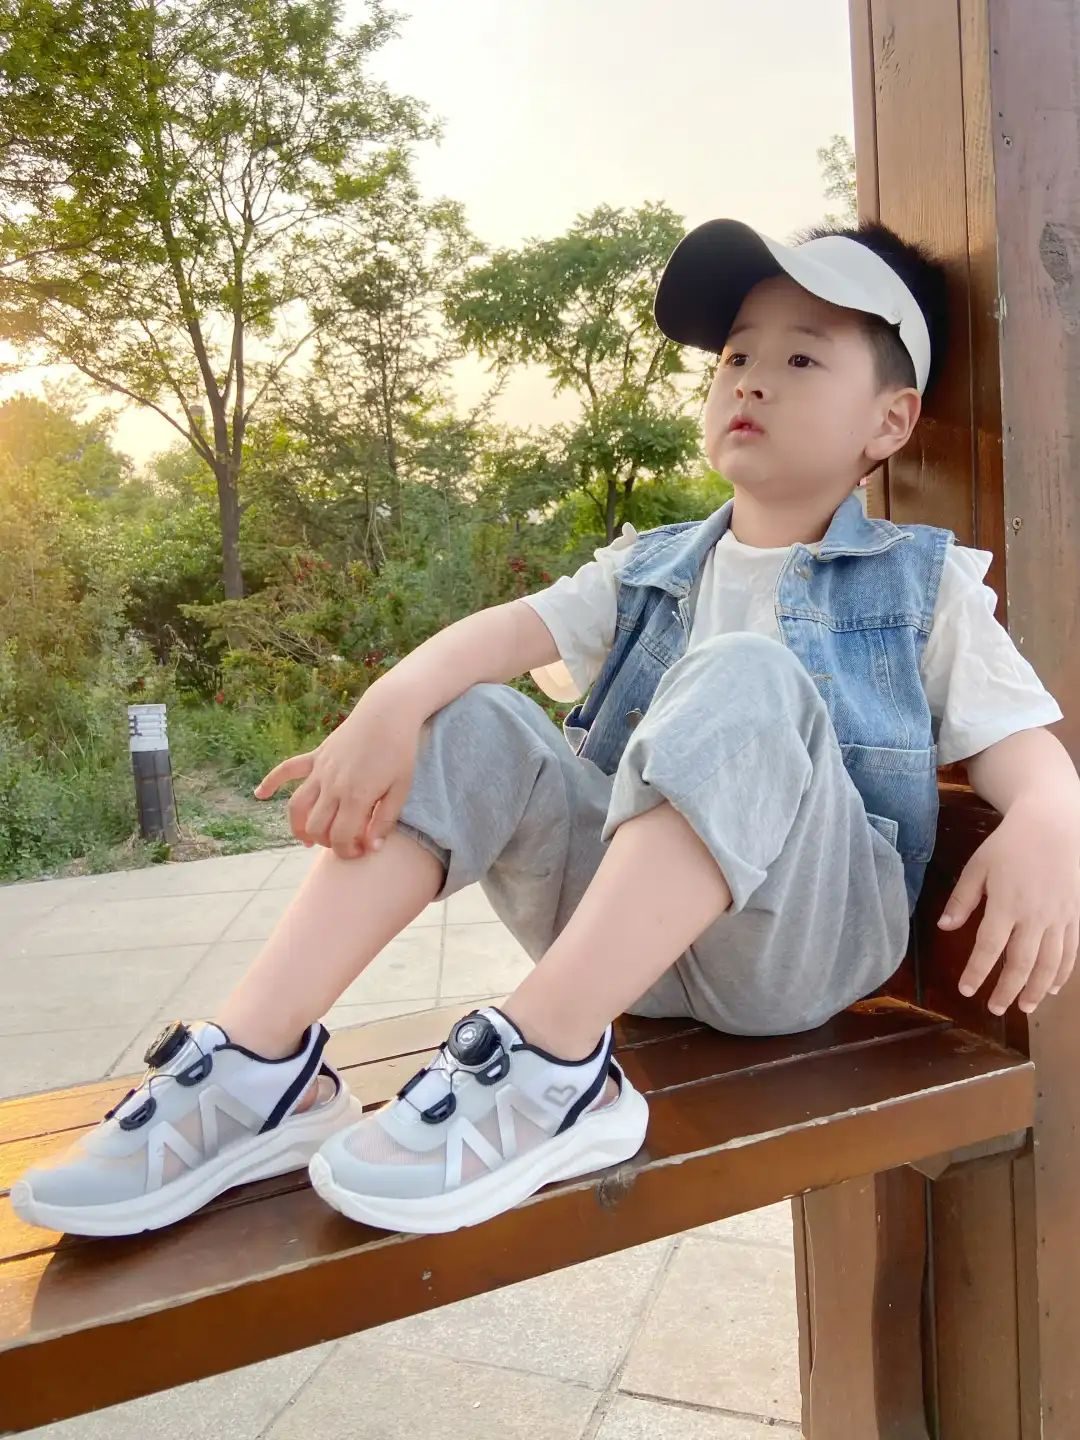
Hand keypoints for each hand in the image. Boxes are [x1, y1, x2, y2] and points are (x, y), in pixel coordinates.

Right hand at [254, 686, 421, 859]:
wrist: (388, 712)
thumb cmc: (400, 751)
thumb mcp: (401, 789)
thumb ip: (385, 820)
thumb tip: (372, 848)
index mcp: (356, 796)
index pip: (340, 837)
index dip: (348, 852)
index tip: (361, 852)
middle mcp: (332, 786)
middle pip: (316, 827)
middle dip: (328, 843)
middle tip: (345, 844)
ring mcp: (320, 770)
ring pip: (297, 807)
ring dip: (299, 827)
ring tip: (308, 841)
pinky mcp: (316, 756)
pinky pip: (287, 770)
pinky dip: (270, 782)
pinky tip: (260, 794)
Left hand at [938, 796, 1079, 1014]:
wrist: (1055, 824)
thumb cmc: (1010, 843)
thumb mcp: (978, 866)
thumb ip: (962, 899)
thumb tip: (945, 928)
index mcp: (1006, 904)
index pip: (988, 948)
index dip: (977, 972)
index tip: (966, 990)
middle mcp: (1035, 916)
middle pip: (1021, 963)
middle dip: (1007, 990)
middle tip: (995, 1009)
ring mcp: (1059, 918)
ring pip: (1049, 964)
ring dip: (1037, 990)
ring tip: (1025, 1008)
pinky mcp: (1075, 915)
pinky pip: (1071, 952)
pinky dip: (1062, 973)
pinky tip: (1053, 988)